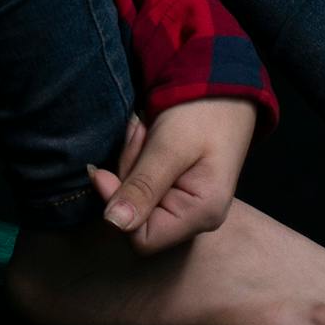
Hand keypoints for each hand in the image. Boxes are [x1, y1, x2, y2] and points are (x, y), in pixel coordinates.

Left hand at [85, 97, 254, 253]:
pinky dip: (135, 160)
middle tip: (140, 135)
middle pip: (135, 217)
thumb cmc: (203, 113)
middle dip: (127, 176)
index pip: (142, 238)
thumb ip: (143, 186)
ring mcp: (185, 205)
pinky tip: (146, 137)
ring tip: (146, 131)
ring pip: (133, 199)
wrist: (220, 86)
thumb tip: (113, 223)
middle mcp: (195, 218)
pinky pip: (140, 185)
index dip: (117, 206)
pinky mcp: (174, 190)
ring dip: (130, 162)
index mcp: (202, 214)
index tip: (104, 171)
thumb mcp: (169, 146)